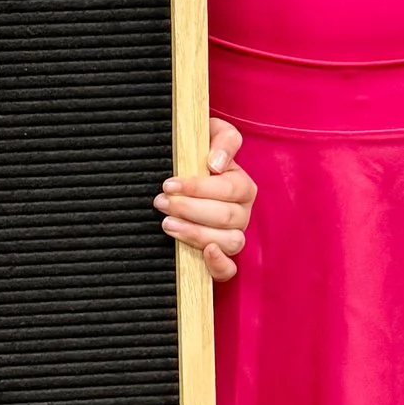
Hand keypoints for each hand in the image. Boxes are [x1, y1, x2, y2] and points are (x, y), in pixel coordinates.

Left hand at [156, 117, 251, 283]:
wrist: (178, 174)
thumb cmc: (196, 153)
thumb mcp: (211, 134)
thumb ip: (222, 140)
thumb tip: (217, 164)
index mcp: (241, 185)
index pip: (229, 189)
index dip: (199, 188)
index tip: (169, 184)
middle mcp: (241, 213)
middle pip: (227, 217)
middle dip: (190, 209)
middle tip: (162, 202)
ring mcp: (233, 236)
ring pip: (230, 242)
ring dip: (197, 234)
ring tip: (167, 223)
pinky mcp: (219, 257)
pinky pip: (229, 269)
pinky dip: (219, 264)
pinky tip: (204, 252)